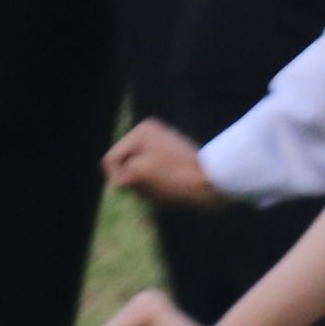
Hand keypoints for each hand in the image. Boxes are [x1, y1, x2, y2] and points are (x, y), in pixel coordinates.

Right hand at [101, 118, 221, 207]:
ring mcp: (161, 149)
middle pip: (124, 168)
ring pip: (138, 178)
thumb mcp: (140, 173)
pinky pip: (152, 182)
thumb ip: (121, 174)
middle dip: (134, 183)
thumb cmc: (177, 177)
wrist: (213, 183)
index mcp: (142, 131)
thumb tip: (118, 182)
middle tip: (155, 188)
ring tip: (165, 191)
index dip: (117, 178)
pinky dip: (156, 192)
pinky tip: (170, 194)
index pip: (111, 159)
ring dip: (146, 190)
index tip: (135, 187)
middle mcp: (150, 135)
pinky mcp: (171, 164)